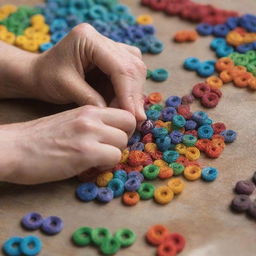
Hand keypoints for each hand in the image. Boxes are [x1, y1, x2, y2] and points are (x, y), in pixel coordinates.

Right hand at [0, 105, 135, 183]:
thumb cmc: (39, 138)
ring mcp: (88, 133)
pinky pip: (113, 158)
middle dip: (123, 139)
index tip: (115, 138)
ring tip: (96, 159)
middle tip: (109, 148)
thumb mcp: (70, 122)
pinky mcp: (84, 153)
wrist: (13, 147)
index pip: (124, 112)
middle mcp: (91, 117)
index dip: (124, 127)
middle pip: (129, 124)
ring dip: (113, 153)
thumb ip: (93, 125)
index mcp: (88, 109)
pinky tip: (90, 166)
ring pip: (123, 142)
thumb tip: (111, 137)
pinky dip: (105, 165)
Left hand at [33, 23, 146, 120]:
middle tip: (135, 118)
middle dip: (134, 95)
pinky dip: (131, 90)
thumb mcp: (66, 88)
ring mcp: (109, 47)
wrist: (39, 73)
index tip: (134, 116)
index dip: (129, 94)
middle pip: (132, 66)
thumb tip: (119, 115)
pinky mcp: (112, 57)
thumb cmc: (46, 78)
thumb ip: (92, 100)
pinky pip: (130, 73)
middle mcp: (102, 39)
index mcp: (88, 39)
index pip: (119, 67)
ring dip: (135, 93)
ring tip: (130, 113)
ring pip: (136, 69)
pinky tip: (126, 104)